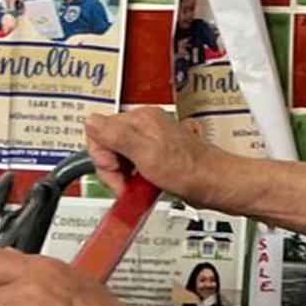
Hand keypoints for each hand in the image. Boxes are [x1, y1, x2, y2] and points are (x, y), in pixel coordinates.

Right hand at [85, 107, 219, 205]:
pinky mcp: (155, 156)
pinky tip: (144, 186)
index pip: (99, 131)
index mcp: (141, 119)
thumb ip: (117, 136)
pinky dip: (133, 180)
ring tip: (137, 186)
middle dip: (112, 170)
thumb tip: (91, 120)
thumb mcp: (147, 154)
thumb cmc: (189, 170)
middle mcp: (145, 126)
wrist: (215, 184)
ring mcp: (150, 141)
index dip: (103, 157)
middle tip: (126, 183)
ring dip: (122, 177)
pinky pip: (131, 167)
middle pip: (106, 146)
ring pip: (117, 158)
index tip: (117, 171)